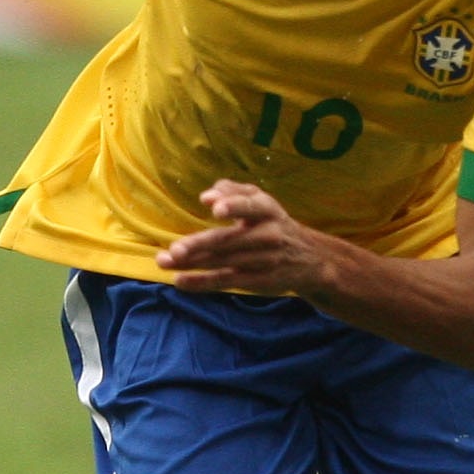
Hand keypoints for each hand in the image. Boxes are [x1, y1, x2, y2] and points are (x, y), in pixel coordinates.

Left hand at [155, 180, 340, 295]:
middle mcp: (268, 235)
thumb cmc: (273, 223)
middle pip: (229, 240)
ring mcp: (263, 260)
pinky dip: (202, 283)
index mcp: (268, 210)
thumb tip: (207, 196)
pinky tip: (180, 281)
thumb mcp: (261, 202)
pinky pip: (226, 281)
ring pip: (222, 262)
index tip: (214, 208)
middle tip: (175, 250)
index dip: (234, 205)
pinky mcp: (258, 280)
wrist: (310, 258)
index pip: (251, 206)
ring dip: (191, 263)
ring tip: (163, 261)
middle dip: (200, 245)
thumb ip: (234, 191)